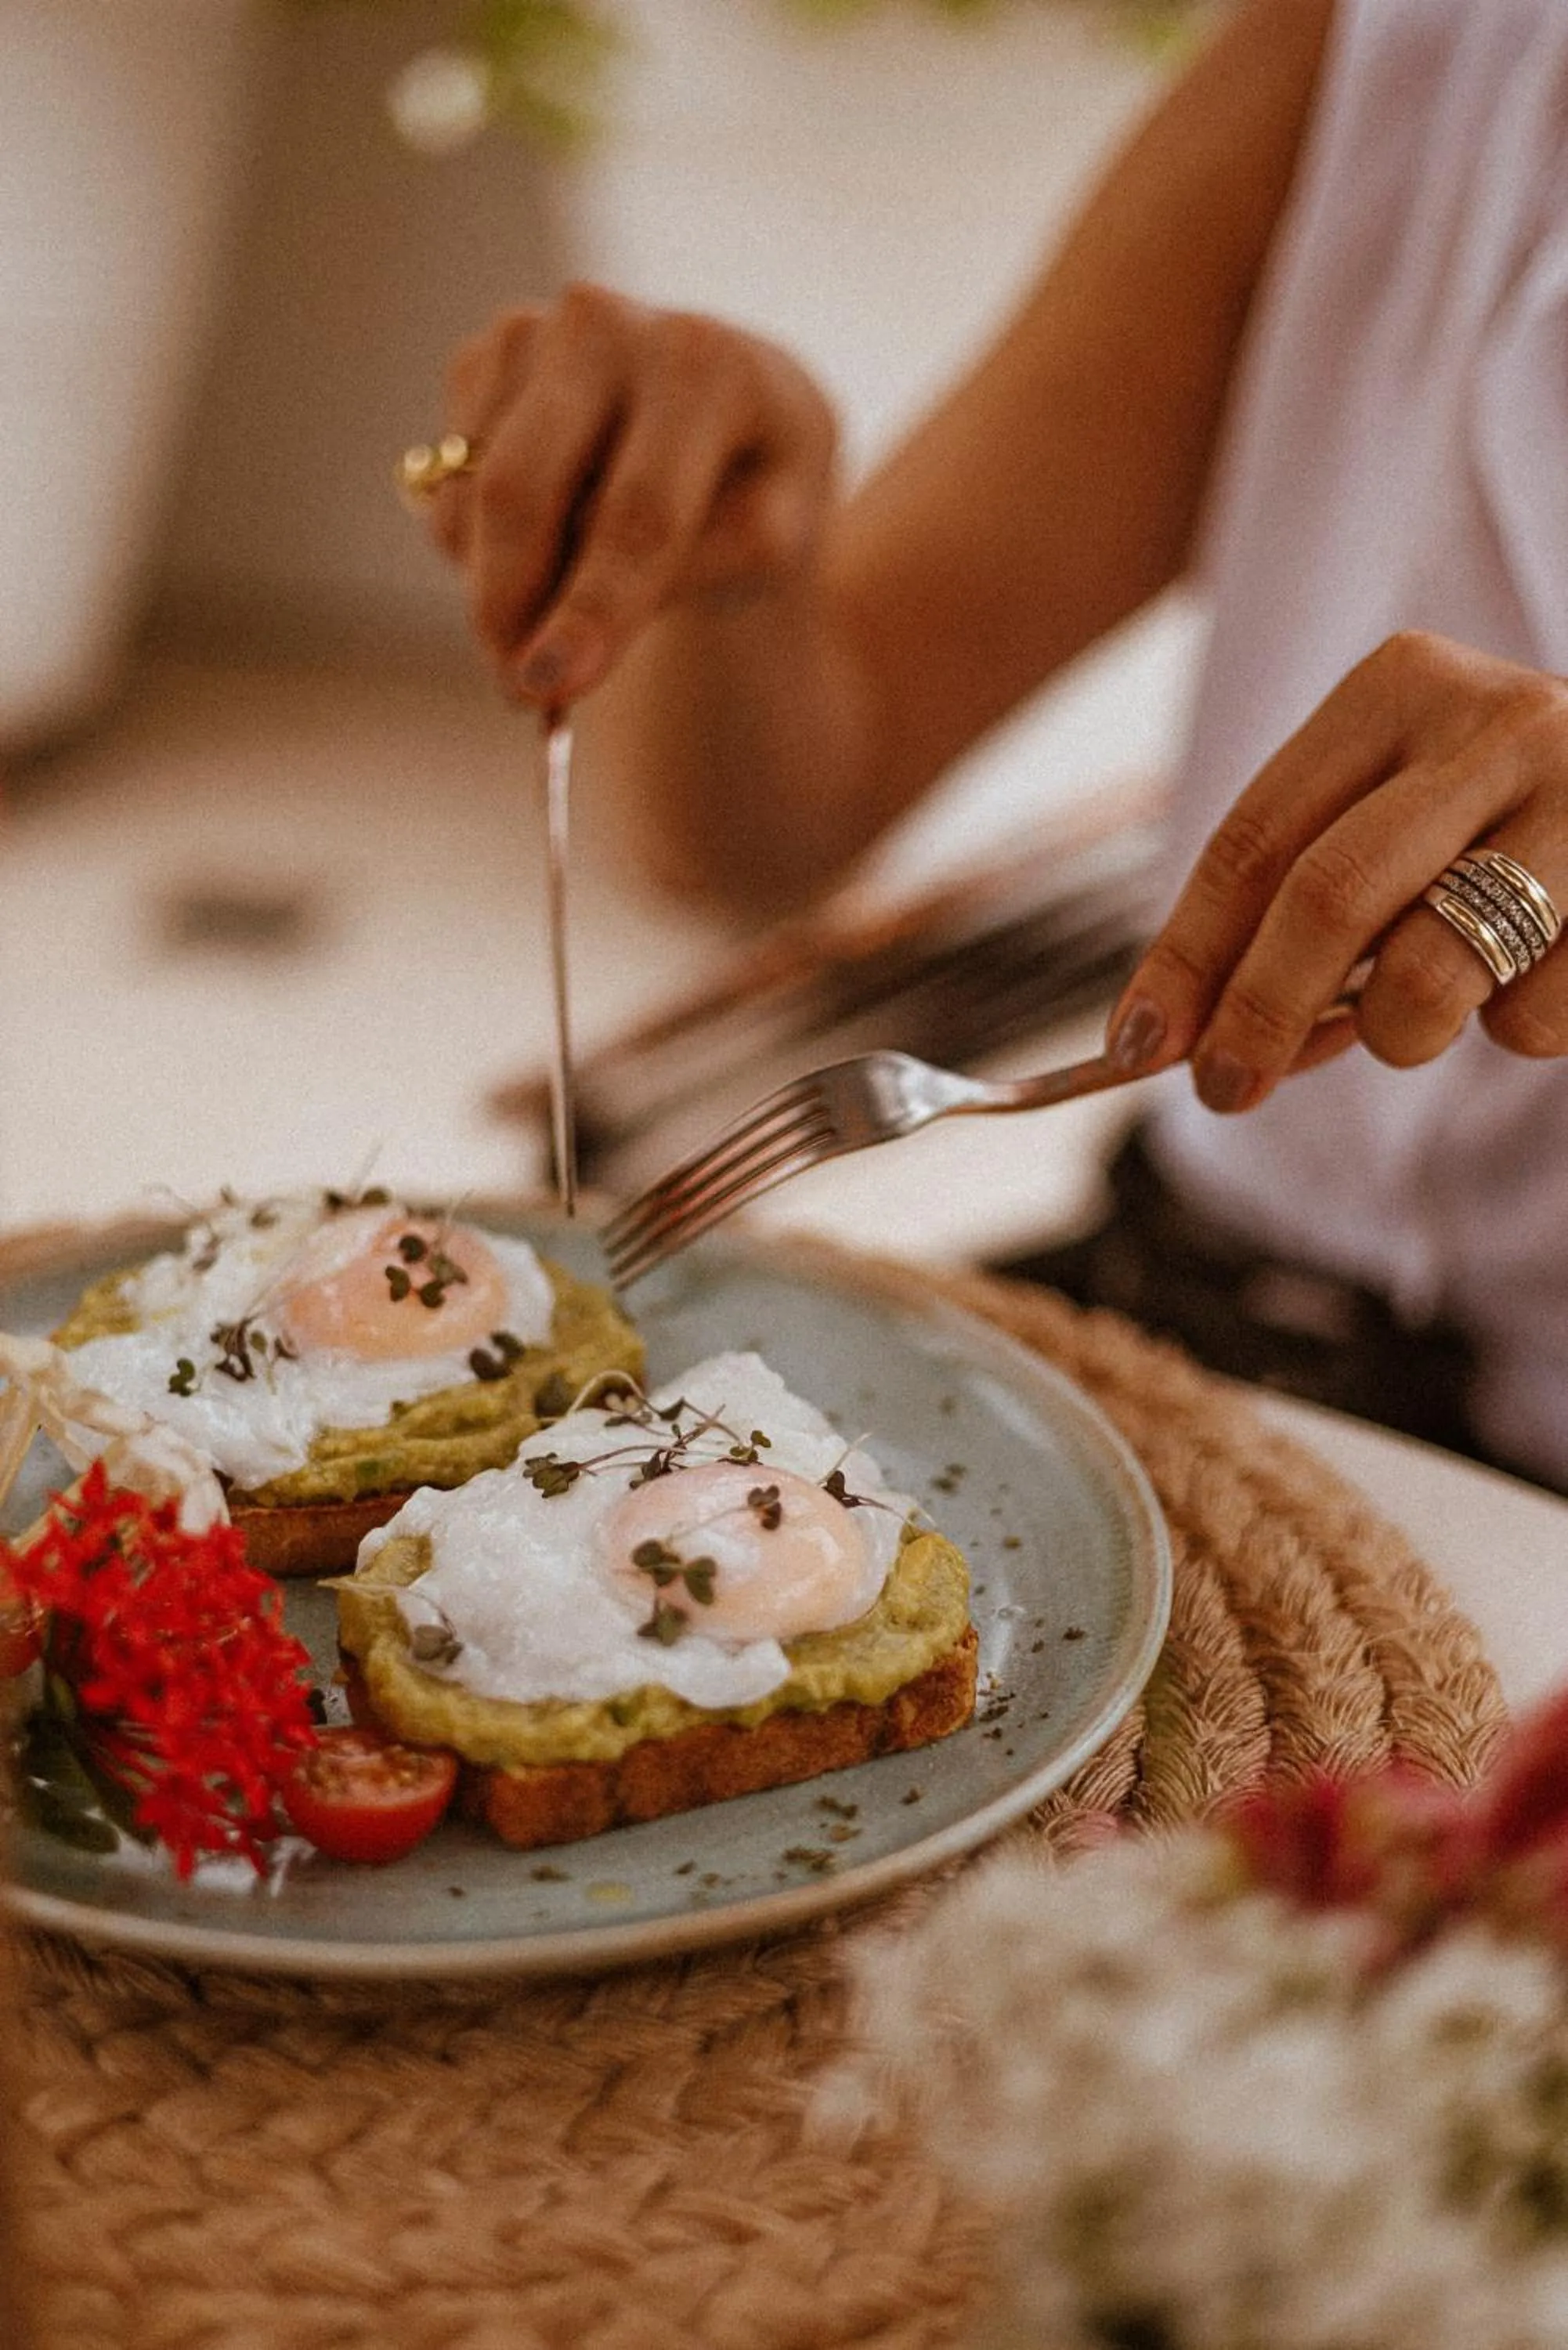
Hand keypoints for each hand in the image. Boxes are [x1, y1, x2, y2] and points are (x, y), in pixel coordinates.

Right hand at [427, 284, 838, 705]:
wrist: (729, 419)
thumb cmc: (758, 492)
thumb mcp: (775, 542)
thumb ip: (702, 574)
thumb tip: (580, 633)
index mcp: (703, 366)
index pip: (637, 513)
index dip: (590, 608)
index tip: (547, 685)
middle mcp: (606, 325)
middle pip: (521, 491)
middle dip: (507, 605)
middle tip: (516, 690)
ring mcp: (532, 333)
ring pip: (470, 496)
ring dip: (493, 582)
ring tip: (552, 615)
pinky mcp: (481, 360)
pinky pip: (448, 483)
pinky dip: (478, 543)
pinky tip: (540, 548)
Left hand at [1107, 632, 1567, 1108]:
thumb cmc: (1498, 824)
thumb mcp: (1391, 825)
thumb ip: (1294, 909)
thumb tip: (1183, 1043)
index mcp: (1400, 688)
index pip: (1255, 838)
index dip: (1183, 954)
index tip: (1133, 1045)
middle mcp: (1494, 723)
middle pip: (1328, 895)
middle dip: (1258, 1012)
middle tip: (1224, 1090)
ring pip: (1429, 971)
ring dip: (1397, 1034)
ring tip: (1419, 1018)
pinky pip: (1531, 1014)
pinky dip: (1511, 1030)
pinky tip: (1533, 978)